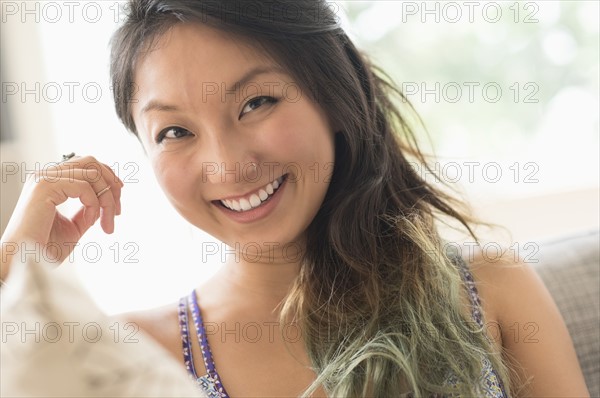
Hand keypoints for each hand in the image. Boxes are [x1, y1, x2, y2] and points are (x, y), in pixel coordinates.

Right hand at [1, 155, 123, 268]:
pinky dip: (94, 204)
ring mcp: (44, 178)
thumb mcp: (75, 226)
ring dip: (107, 199)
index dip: (108, 180)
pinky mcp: (44, 186)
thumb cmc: (45, 247)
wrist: (25, 261)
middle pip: (92, 163)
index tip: (118, 204)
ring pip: (92, 173)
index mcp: (51, 181)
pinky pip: (84, 186)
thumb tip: (105, 200)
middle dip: (112, 185)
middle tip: (118, 212)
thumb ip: (88, 210)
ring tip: (107, 223)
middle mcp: (46, 175)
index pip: (86, 165)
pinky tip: (90, 222)